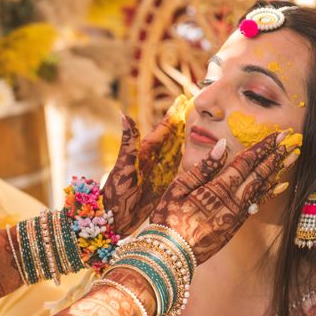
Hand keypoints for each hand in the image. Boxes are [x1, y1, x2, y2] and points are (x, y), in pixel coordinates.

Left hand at [101, 95, 190, 235]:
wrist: (113, 218)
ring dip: (189, 140)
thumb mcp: (123, 165)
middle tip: (199, 108)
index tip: (183, 98)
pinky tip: (199, 157)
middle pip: (173, 137)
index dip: (174, 114)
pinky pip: (180, 170)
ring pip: (178, 151)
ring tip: (203, 128)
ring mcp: (160, 172)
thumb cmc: (115, 192)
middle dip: (185, 123)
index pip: (163, 128)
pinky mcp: (164, 185)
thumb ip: (129, 142)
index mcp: (146, 151)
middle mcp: (154, 159)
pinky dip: (190, 161)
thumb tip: (124, 114)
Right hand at [149, 130, 296, 263]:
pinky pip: (257, 205)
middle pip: (259, 174)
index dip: (263, 147)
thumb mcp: (178, 188)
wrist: (169, 254)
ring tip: (292, 158)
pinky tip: (279, 185)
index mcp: (217, 189)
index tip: (278, 135)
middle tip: (292, 141)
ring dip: (278, 171)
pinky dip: (269, 192)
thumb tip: (222, 146)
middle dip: (276, 156)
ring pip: (262, 189)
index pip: (245, 163)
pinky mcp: (234, 227)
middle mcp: (232, 202)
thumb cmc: (168, 217)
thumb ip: (203, 168)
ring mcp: (236, 216)